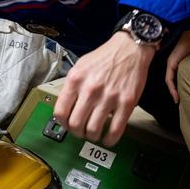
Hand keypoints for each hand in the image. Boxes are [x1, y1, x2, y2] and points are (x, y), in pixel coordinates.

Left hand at [53, 31, 153, 145]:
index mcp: (76, 80)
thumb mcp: (80, 66)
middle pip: (75, 125)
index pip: (60, 112)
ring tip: (95, 133)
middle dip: (77, 132)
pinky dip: (109, 140)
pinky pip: (115, 130)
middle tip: (81, 131)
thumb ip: (71, 87)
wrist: (129, 49)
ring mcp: (109, 97)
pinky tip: (108, 139)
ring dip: (92, 136)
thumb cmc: (105, 58)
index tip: (67, 125)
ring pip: (93, 130)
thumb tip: (66, 109)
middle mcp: (90, 89)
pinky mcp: (126, 103)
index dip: (63, 124)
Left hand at [164, 30, 189, 102]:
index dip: (177, 89)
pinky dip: (172, 88)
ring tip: (178, 100)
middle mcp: (173, 63)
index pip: (175, 78)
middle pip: (172, 80)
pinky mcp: (171, 63)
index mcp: (179, 62)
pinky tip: (175, 95)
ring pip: (169, 81)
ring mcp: (171, 63)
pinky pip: (169, 79)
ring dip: (173, 91)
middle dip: (175, 92)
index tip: (181, 99)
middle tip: (180, 102)